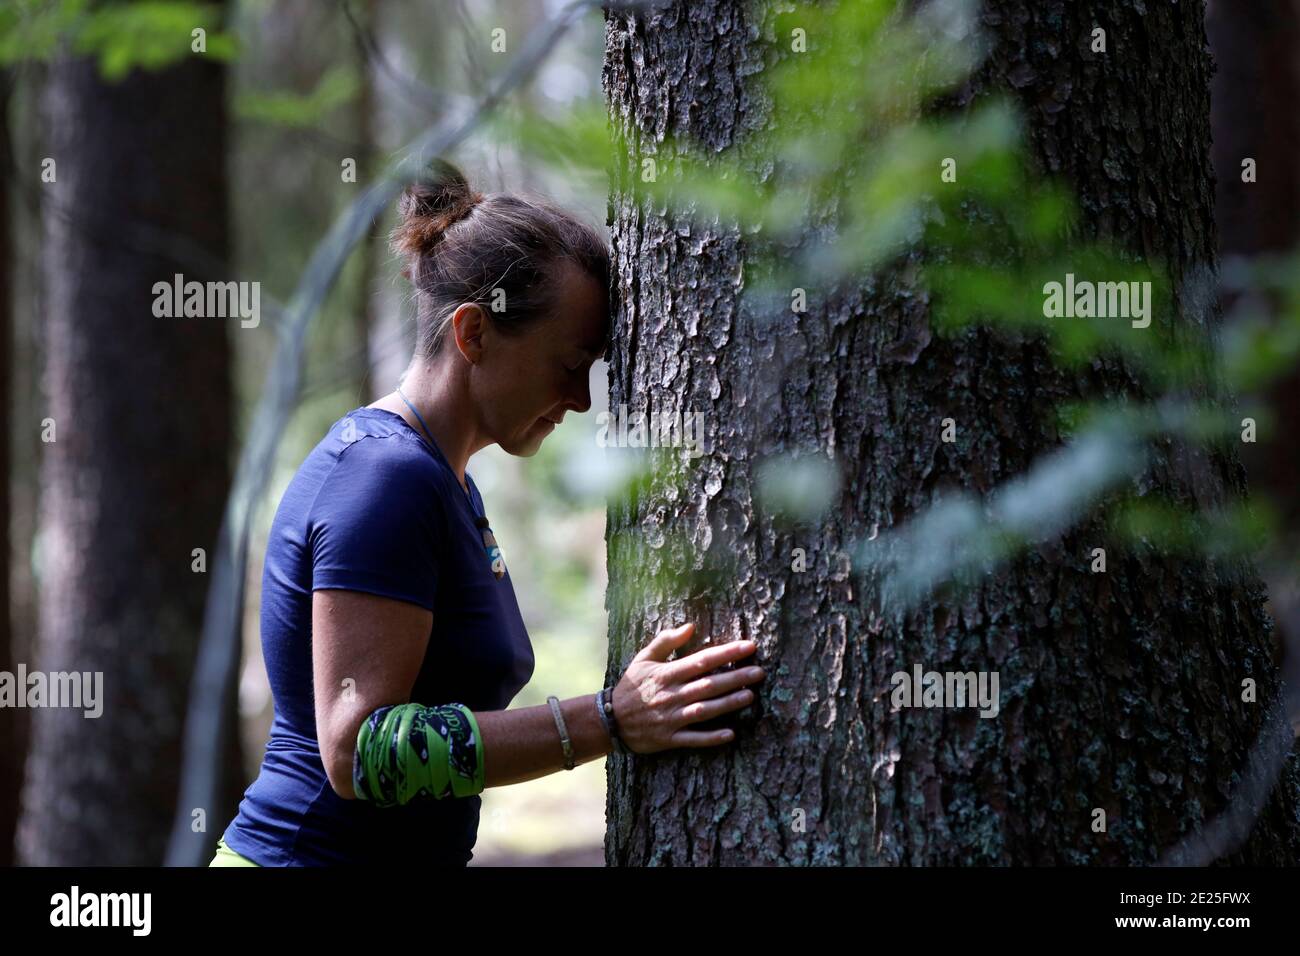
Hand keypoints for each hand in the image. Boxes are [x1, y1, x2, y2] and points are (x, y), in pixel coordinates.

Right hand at [610, 622, 764, 754]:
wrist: (609, 720)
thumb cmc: (631, 686)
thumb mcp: (643, 658)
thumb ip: (665, 641)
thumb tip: (691, 626)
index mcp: (666, 674)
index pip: (702, 660)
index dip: (727, 653)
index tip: (749, 646)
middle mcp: (671, 695)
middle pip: (708, 684)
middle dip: (735, 678)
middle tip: (759, 672)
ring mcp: (670, 718)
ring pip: (704, 710)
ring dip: (728, 704)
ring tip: (750, 696)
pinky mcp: (669, 738)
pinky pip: (693, 739)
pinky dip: (711, 738)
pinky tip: (730, 734)